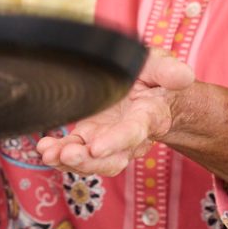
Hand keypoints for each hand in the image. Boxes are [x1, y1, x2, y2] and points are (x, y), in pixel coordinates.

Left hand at [36, 49, 196, 175]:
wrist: (152, 93)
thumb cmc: (156, 79)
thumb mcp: (162, 67)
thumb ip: (169, 70)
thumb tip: (183, 75)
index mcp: (148, 117)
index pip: (133, 132)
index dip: (116, 141)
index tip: (96, 146)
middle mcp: (128, 136)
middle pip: (112, 158)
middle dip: (88, 161)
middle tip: (67, 154)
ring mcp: (108, 139)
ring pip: (93, 161)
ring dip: (70, 161)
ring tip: (49, 154)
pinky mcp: (91, 137)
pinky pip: (76, 152)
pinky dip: (59, 154)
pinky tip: (44, 150)